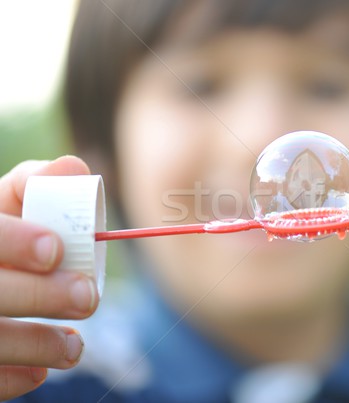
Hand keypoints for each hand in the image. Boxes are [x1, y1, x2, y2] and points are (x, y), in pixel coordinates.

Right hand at [0, 156, 98, 399]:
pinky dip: (11, 378)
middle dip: (40, 295)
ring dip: (35, 344)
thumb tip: (75, 168)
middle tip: (89, 297)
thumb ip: (34, 188)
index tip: (56, 249)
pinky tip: (39, 371)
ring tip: (75, 346)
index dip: (13, 240)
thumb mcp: (2, 209)